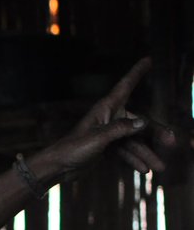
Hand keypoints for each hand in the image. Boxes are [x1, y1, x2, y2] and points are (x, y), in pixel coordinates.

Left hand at [42, 57, 175, 180]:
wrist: (58, 167)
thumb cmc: (73, 148)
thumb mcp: (98, 138)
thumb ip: (121, 129)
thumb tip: (144, 122)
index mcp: (106, 108)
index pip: (125, 86)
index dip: (137, 72)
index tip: (148, 60)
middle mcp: (109, 117)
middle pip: (139, 122)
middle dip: (155, 134)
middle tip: (172, 142)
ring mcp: (109, 133)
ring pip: (134, 140)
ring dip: (146, 153)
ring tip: (159, 168)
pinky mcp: (106, 147)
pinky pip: (126, 151)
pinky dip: (134, 159)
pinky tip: (144, 169)